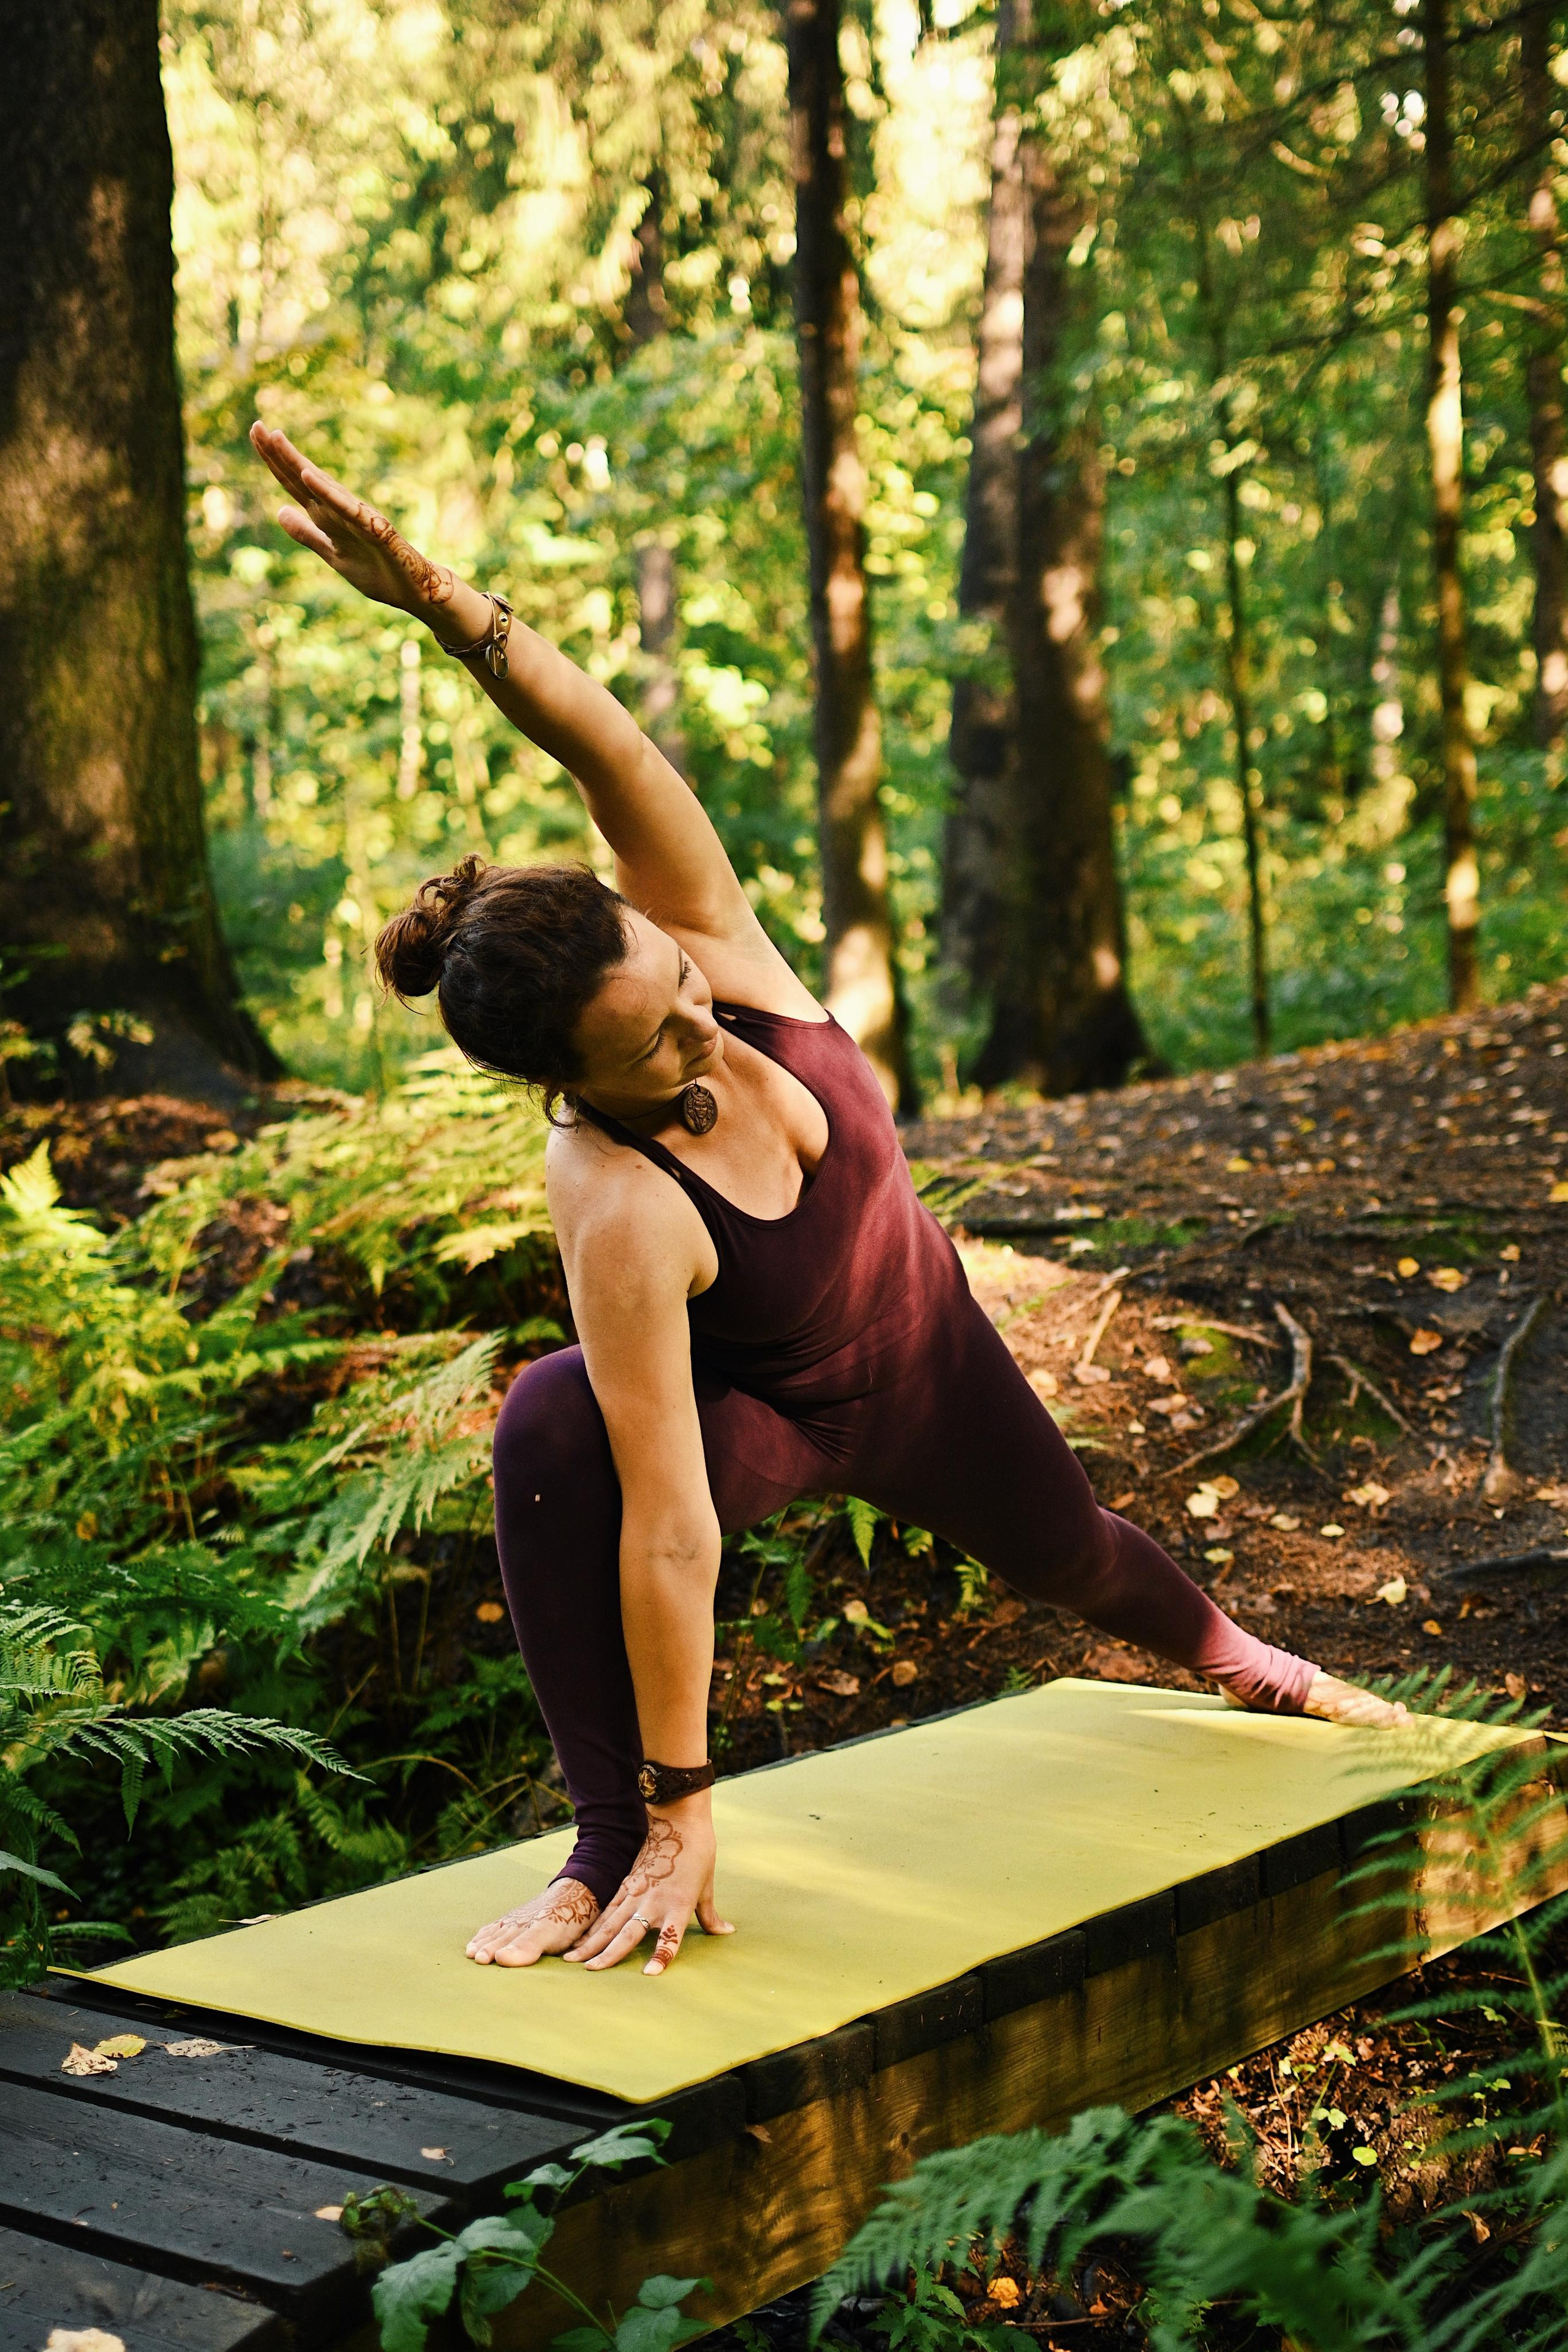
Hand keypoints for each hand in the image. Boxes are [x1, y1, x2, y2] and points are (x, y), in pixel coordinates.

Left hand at [249, 421, 479, 628]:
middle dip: (279, 453)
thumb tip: (279, 511)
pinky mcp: (376, 529)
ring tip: (277, 439)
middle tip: (256, 426)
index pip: (294, 484)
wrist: (415, 591)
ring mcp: (358, 517)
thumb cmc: (378, 572)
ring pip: (323, 486)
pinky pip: (349, 509)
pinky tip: (310, 476)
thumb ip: (308, 535)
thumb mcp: (333, 555)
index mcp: (328, 517)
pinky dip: (329, 493)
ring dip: (299, 463)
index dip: (274, 461)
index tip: (256, 433)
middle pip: (303, 478)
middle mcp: (340, 510)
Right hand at [465, 1876, 599, 1966]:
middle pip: (498, 1937)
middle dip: (484, 1947)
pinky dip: (496, 1928)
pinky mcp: (529, 1913)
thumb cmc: (565, 1916)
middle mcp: (518, 1923)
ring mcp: (523, 1917)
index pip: (502, 1947)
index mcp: (521, 1932)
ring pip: (500, 1929)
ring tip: (474, 1947)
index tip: (476, 1960)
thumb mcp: (547, 1934)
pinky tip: (493, 1930)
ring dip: (487, 1939)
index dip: (490, 1954)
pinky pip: (507, 1921)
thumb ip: (525, 1947)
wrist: (582, 1889)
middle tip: (472, 1955)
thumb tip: (499, 1959)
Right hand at [564, 1804, 733, 1975]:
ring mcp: (637, 1892)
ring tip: (573, 1959)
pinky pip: (609, 1909)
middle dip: (608, 1954)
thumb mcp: (707, 1887)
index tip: (650, 1974)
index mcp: (679, 1905)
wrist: (678, 1820)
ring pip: (611, 1923)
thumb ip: (710, 1916)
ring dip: (593, 1942)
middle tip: (589, 1971)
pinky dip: (595, 1925)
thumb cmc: (698, 1854)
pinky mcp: (627, 1883)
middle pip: (628, 1933)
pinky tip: (582, 1937)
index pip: (670, 1937)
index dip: (661, 1955)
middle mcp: (655, 1902)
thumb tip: (727, 1932)